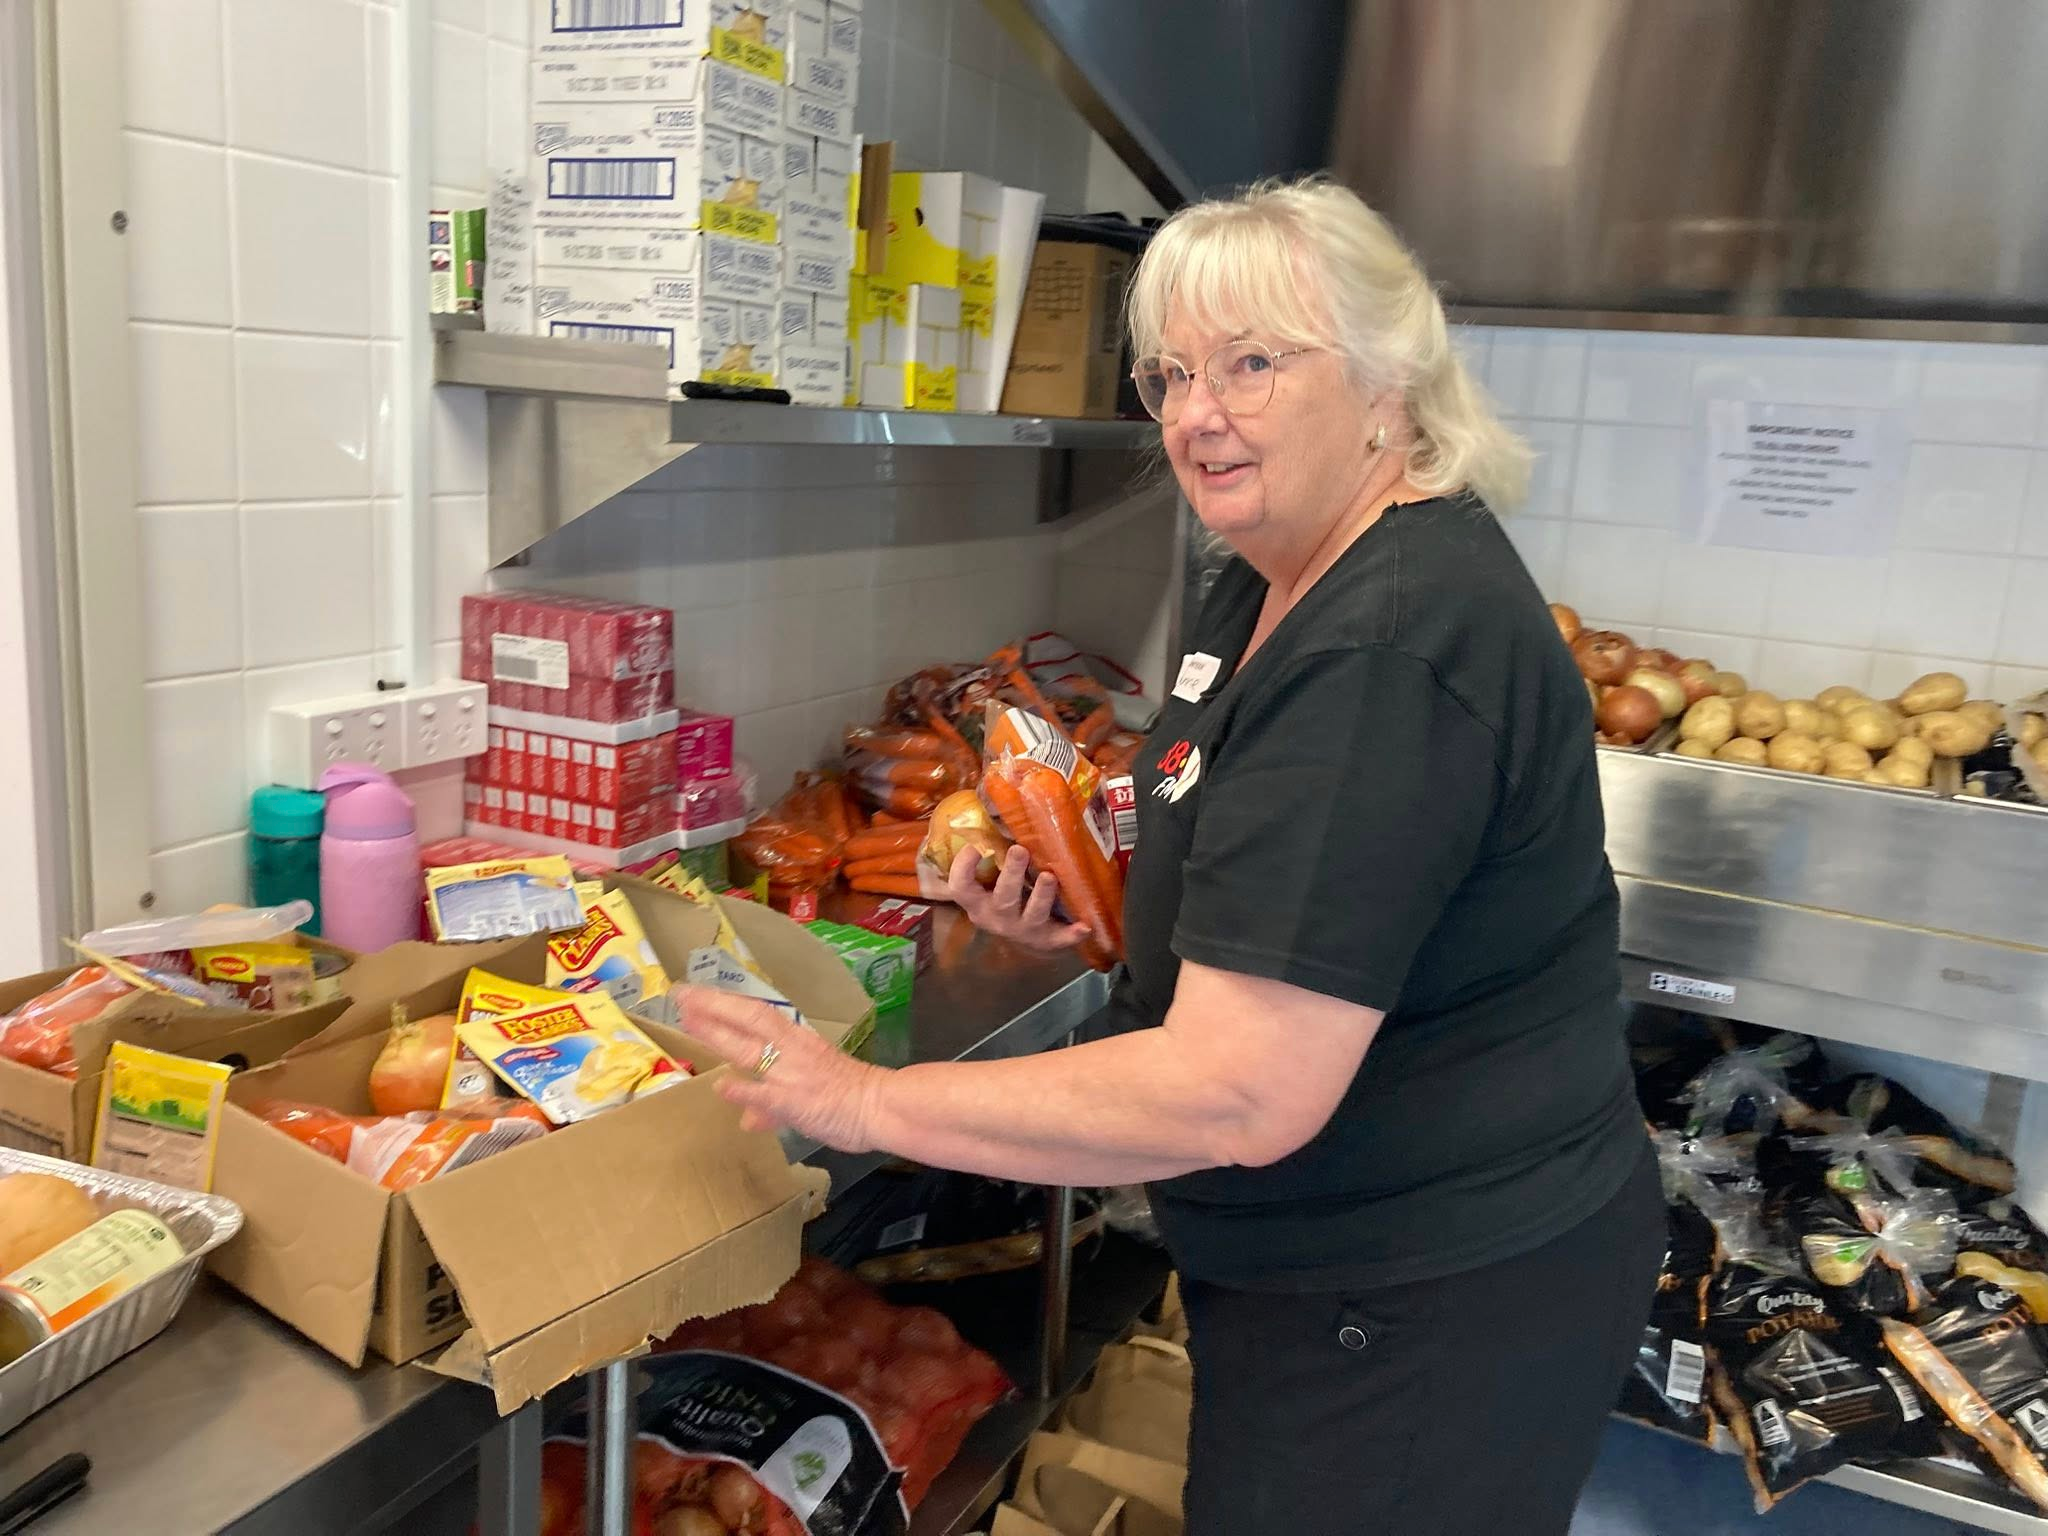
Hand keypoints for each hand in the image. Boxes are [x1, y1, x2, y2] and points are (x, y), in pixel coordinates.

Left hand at [682, 986, 886, 1151]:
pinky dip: (743, 1089)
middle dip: (711, 1007)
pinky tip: (720, 1085)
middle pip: (747, 1021)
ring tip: (688, 1019)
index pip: (755, 1015)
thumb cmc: (853, 1093)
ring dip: (717, 1032)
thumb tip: (749, 1117)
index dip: (724, 1004)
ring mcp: (791, 1074)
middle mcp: (791, 1050)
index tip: (696, 995)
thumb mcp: (811, 1089)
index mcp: (797, 1040)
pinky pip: (764, 1094)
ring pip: (749, 1048)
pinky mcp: (794, 1101)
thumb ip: (772, 1103)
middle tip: (680, 995)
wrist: (881, 1106)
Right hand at [947, 845, 1092, 955]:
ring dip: (1042, 896)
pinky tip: (1085, 926)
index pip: (962, 888)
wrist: (1023, 940)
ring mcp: (1023, 930)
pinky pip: (1060, 939)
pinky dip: (1071, 934)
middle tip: (1020, 850)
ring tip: (1050, 876)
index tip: (975, 846)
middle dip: (1012, 874)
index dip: (963, 869)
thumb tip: (997, 802)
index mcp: (978, 903)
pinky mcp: (1047, 940)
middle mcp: (997, 918)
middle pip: (1002, 898)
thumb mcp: (988, 884)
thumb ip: (990, 856)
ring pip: (1032, 915)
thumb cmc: (1003, 898)